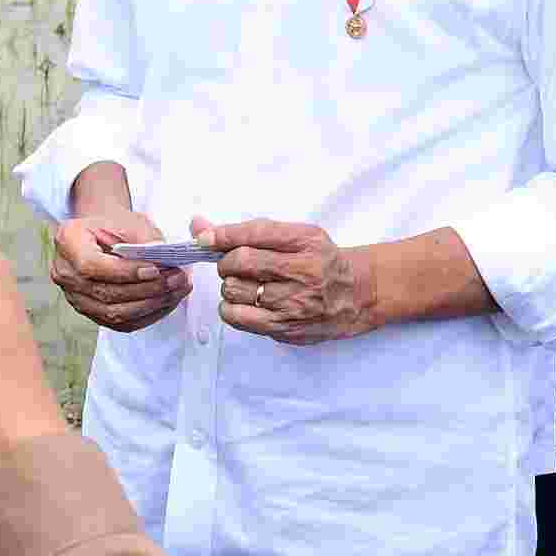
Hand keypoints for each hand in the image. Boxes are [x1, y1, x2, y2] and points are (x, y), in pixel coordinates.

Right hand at [47, 209, 187, 335]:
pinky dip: (148, 315)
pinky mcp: (92, 313)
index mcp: (68, 241)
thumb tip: (164, 263)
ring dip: (151, 304)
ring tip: (177, 290)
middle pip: (105, 293)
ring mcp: (75, 297)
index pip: (91, 266)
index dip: (124, 272)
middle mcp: (65, 272)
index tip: (154, 270)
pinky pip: (121, 323)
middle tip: (177, 279)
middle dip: (147, 289)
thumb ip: (144, 240)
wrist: (103, 234)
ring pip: (114, 313)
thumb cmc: (116, 224)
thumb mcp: (130, 220)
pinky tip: (168, 302)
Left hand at [199, 215, 378, 343]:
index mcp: (305, 242)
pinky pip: (239, 318)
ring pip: (235, 291)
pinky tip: (242, 302)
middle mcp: (302, 272)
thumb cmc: (322, 261)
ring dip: (229, 285)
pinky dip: (230, 308)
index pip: (254, 234)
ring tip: (243, 284)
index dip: (222, 235)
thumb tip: (199, 227)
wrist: (356, 294)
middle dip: (226, 262)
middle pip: (241, 262)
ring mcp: (294, 303)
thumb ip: (251, 231)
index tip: (205, 238)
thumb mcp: (298, 235)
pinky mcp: (285, 328)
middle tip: (233, 265)